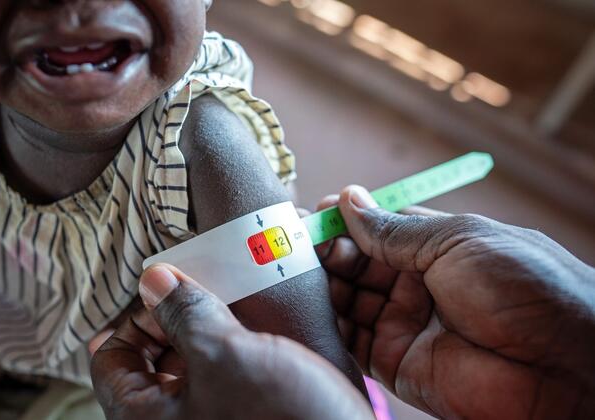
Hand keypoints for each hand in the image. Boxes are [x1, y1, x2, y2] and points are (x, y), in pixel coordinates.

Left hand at [91, 264, 372, 419]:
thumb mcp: (225, 355)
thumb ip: (183, 314)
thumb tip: (153, 280)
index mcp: (144, 419)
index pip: (109, 358)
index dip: (134, 315)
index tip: (168, 288)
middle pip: (148, 363)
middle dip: (173, 320)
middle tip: (204, 290)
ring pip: (187, 371)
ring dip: (205, 333)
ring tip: (234, 306)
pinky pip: (219, 383)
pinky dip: (230, 354)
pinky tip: (256, 332)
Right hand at [319, 185, 594, 418]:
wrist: (561, 365)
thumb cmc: (523, 287)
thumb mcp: (456, 240)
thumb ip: (395, 229)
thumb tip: (349, 200)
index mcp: (436, 248)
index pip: (377, 230)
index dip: (344, 221)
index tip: (312, 213)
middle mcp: (417, 284)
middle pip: (357, 265)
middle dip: (326, 251)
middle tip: (293, 243)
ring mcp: (405, 324)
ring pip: (348, 300)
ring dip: (321, 284)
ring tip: (292, 270)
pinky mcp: (395, 362)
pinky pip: (351, 340)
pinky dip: (327, 323)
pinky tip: (305, 304)